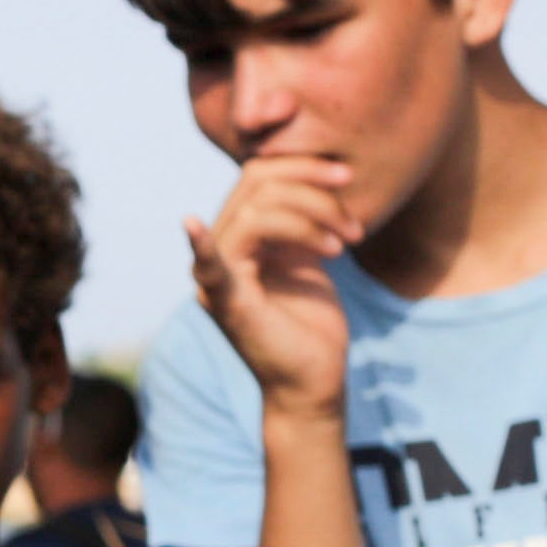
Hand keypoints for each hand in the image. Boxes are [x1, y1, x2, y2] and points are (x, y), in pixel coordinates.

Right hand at [181, 151, 361, 415]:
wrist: (313, 379)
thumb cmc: (309, 322)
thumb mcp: (307, 256)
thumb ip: (298, 220)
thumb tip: (316, 173)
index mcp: (237, 237)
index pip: (258, 175)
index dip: (302, 166)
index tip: (348, 177)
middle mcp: (219, 250)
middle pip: (258, 185)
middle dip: (315, 191)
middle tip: (355, 223)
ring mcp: (217, 276)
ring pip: (257, 210)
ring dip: (313, 217)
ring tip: (346, 243)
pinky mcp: (228, 302)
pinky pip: (210, 267)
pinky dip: (199, 246)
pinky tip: (191, 225)